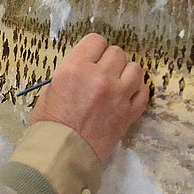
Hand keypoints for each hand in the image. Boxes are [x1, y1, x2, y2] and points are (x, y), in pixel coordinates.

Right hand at [31, 33, 148, 161]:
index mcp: (76, 68)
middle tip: (101, 72)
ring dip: (125, 73)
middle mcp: (100, 76)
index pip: (95, 40)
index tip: (91, 57)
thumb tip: (85, 69)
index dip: (93, 48)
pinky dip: (136, 91)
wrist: (63, 152)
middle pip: (117, 52)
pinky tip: (126, 96)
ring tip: (117, 83)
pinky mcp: (130, 112)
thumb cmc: (50, 122)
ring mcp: (118, 94)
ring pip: (135, 68)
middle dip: (109, 60)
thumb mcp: (51, 89)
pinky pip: (143, 92)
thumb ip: (71, 73)